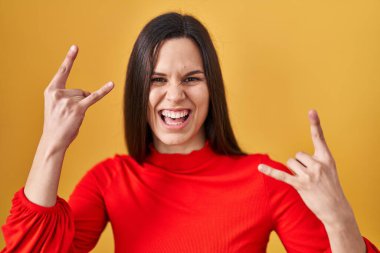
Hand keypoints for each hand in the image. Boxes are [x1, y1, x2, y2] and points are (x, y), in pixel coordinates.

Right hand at [42, 45, 113, 150]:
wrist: (53, 140)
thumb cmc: (56, 123)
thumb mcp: (56, 105)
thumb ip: (68, 95)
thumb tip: (87, 93)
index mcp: (51, 90)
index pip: (62, 72)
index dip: (70, 59)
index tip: (76, 47)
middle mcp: (58, 93)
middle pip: (80, 90)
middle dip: (78, 101)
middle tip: (68, 115)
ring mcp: (68, 101)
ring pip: (85, 96)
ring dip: (82, 107)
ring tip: (71, 117)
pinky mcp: (78, 109)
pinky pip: (94, 97)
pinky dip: (103, 91)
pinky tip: (111, 84)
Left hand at [258, 109, 352, 225]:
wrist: (336, 209)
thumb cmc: (330, 187)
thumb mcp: (329, 169)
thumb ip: (315, 159)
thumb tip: (296, 157)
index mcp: (326, 158)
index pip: (319, 138)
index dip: (315, 123)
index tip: (311, 110)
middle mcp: (318, 164)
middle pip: (297, 154)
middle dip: (299, 164)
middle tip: (310, 176)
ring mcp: (309, 175)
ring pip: (290, 163)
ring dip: (294, 171)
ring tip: (306, 181)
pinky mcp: (300, 185)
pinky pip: (281, 175)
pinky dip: (270, 171)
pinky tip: (260, 168)